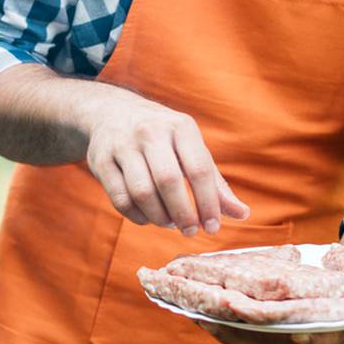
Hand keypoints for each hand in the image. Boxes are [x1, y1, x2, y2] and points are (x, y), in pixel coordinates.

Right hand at [83, 89, 250, 233]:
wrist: (111, 112)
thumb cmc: (162, 137)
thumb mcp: (190, 148)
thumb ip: (215, 183)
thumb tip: (243, 214)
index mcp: (180, 127)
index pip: (199, 169)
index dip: (208, 203)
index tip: (213, 227)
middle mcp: (150, 132)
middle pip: (168, 181)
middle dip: (183, 213)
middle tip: (190, 231)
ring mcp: (122, 145)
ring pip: (142, 192)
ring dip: (159, 217)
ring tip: (169, 223)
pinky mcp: (100, 160)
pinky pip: (120, 199)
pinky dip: (137, 217)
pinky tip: (148, 218)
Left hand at [197, 319, 343, 343]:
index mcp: (328, 337)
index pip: (301, 338)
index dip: (277, 328)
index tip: (251, 313)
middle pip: (261, 339)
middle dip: (231, 326)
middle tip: (205, 308)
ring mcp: (281, 341)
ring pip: (242, 337)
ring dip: (214, 323)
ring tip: (187, 306)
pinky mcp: (265, 332)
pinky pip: (236, 329)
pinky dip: (214, 318)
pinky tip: (193, 304)